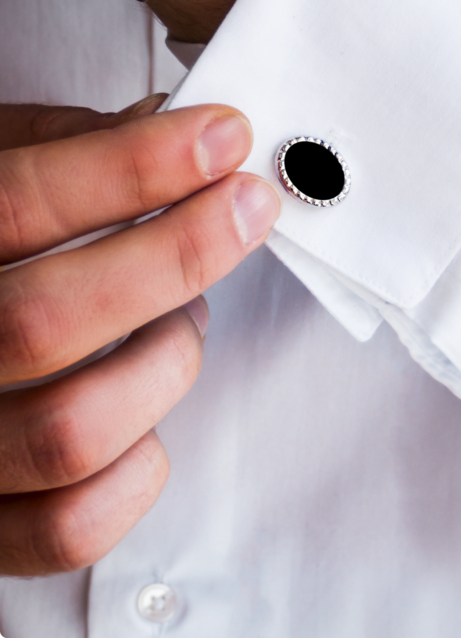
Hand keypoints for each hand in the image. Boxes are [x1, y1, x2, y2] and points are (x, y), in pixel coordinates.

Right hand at [0, 97, 279, 575]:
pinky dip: (140, 467)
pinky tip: (148, 412)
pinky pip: (71, 528)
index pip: (16, 205)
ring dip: (163, 361)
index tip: (220, 138)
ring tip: (185, 316)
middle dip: (176, 255)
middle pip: (47, 321)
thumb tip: (160, 123)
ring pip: (71, 432)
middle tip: (245, 209)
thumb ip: (53, 149)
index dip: (128, 167)